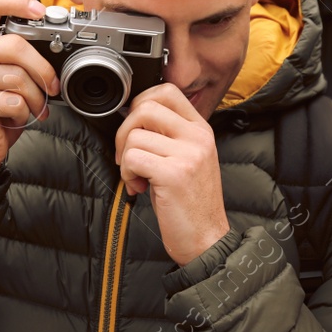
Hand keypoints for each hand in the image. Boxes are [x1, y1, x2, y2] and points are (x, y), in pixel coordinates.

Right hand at [0, 0, 62, 180]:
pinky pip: (12, 100)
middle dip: (42, 69)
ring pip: (17, 76)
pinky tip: (16, 119)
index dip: (15, 1)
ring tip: (32, 109)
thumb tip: (55, 48)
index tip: (40, 11)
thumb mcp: (5, 78)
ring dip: (35, 97)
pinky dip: (23, 113)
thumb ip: (18, 59)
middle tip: (52, 87)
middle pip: (14, 44)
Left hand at [115, 83, 229, 264]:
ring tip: (139, 179)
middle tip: (128, 156)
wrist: (207, 240)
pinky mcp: (174, 174)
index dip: (140, 104)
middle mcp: (197, 137)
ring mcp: (188, 154)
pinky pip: (132, 159)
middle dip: (125, 132)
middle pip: (145, 107)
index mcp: (201, 129)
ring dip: (126, 160)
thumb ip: (169, 136)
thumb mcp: (189, 160)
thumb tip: (133, 119)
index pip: (167, 91)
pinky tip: (140, 188)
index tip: (135, 129)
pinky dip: (127, 175)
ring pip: (134, 136)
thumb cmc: (192, 204)